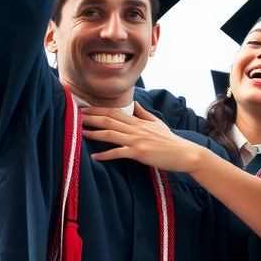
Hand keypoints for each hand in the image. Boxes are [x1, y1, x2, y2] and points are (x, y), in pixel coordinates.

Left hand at [82, 104, 202, 172]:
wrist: (184, 153)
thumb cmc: (170, 140)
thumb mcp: (157, 123)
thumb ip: (143, 114)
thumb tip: (134, 104)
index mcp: (139, 121)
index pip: (115, 112)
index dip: (98, 110)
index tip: (85, 108)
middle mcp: (136, 128)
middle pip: (109, 120)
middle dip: (92, 117)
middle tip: (76, 116)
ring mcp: (137, 140)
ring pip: (110, 134)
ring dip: (94, 133)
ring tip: (80, 132)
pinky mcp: (139, 152)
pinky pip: (118, 153)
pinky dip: (105, 155)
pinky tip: (94, 157)